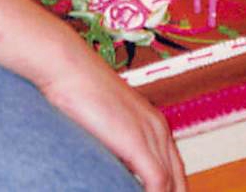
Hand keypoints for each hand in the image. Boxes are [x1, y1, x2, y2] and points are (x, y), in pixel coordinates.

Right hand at [38, 50, 185, 191]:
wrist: (67, 66)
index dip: (171, 191)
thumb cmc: (75, 90)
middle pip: (178, 181)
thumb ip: (113, 146)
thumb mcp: (102, 124)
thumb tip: (110, 168)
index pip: (174, 171)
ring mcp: (150, 134)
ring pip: (170, 185)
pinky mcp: (138, 142)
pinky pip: (158, 183)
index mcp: (153, 123)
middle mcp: (158, 129)